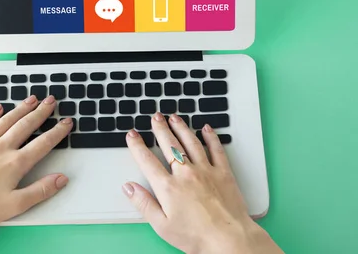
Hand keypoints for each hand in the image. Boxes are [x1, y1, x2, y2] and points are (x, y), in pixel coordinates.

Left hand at [0, 95, 71, 253]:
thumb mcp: (16, 205)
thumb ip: (41, 190)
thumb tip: (60, 179)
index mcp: (15, 163)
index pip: (43, 143)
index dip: (57, 132)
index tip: (66, 123)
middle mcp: (1, 148)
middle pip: (26, 125)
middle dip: (41, 112)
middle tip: (51, 101)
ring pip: (6, 121)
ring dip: (20, 108)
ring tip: (31, 99)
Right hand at [123, 113, 282, 253]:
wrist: (229, 240)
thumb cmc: (197, 236)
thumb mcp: (162, 225)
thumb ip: (143, 204)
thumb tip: (128, 188)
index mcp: (168, 187)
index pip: (147, 160)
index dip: (137, 146)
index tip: (132, 135)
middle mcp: (186, 174)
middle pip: (169, 145)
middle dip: (160, 129)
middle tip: (155, 117)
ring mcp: (205, 171)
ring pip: (190, 142)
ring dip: (181, 127)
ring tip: (174, 117)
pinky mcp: (223, 173)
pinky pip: (216, 149)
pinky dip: (210, 137)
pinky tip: (206, 129)